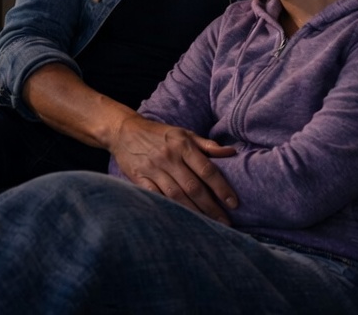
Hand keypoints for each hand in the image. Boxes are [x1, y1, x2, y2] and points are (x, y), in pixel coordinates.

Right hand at [110, 113, 237, 223]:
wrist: (123, 131)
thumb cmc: (158, 134)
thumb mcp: (183, 133)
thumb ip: (207, 145)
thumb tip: (231, 152)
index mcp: (182, 145)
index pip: (206, 170)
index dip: (221, 188)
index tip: (233, 203)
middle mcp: (169, 158)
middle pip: (194, 187)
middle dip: (211, 207)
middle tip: (226, 222)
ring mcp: (153, 169)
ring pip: (177, 195)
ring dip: (194, 212)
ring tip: (208, 225)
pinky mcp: (139, 179)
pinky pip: (157, 197)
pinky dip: (170, 209)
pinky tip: (181, 220)